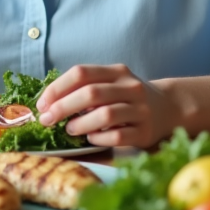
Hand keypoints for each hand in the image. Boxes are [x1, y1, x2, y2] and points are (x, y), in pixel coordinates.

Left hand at [34, 64, 182, 148]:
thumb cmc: (127, 98)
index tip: (42, 104)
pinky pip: (117, 136)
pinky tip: (91, 138)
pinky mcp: (145, 131)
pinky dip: (99, 138)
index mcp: (116, 71)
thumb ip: (84, 88)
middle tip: (47, 120)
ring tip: (69, 130)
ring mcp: (140, 109)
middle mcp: (130, 87)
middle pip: (90, 93)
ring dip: (80, 124)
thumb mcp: (111, 84)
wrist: (168, 108)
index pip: (81, 73)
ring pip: (105, 115)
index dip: (57, 88)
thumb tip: (47, 103)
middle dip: (63, 107)